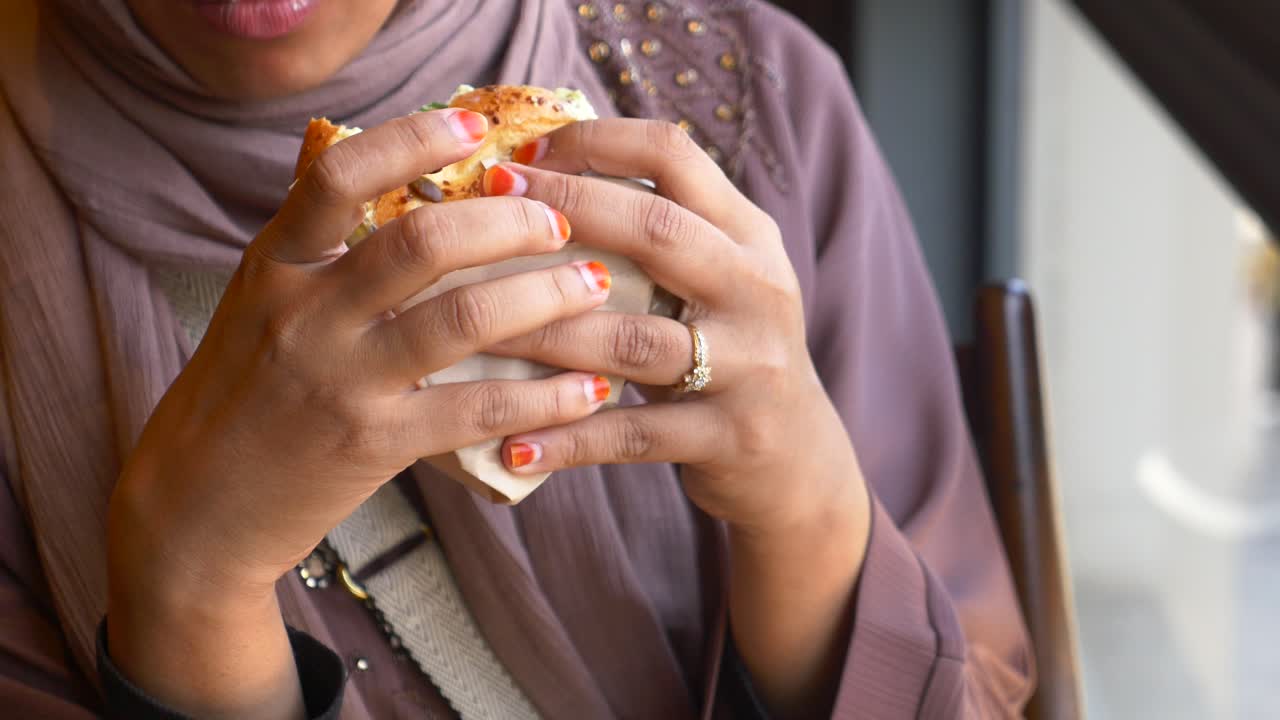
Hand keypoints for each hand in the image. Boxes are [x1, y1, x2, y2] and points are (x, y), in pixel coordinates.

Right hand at [106, 109, 611, 717]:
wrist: (198, 507)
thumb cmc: (243, 392)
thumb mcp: (258, 298)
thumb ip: (311, 234)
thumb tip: (351, 145)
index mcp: (275, 264)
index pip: (341, 176)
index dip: (414, 141)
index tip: (476, 127)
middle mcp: (304, 314)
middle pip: (422, 243)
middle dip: (509, 223)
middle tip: (560, 220)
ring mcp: (340, 382)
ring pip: (461, 321)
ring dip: (544, 297)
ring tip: (594, 284)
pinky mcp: (374, 446)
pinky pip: (477, 410)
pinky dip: (543, 397)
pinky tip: (588, 388)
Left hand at [481, 119, 871, 717]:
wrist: (798, 459)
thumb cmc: (730, 352)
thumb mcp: (721, 276)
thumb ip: (658, 230)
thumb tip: (540, 176)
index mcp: (748, 235)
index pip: (675, 157)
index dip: (595, 143)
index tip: (522, 151)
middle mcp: (756, 288)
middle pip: (655, 232)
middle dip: (562, 210)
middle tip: (486, 202)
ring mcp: (748, 365)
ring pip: (631, 340)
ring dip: (541, 333)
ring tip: (467, 329)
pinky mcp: (729, 436)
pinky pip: (632, 436)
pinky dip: (567, 440)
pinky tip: (511, 445)